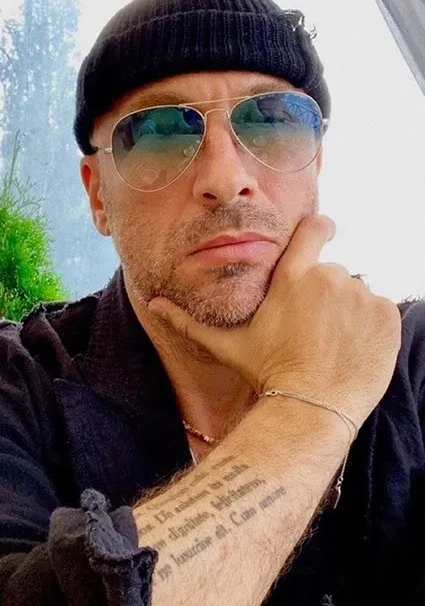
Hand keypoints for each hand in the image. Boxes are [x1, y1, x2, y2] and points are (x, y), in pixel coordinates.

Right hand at [148, 215, 401, 426]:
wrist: (311, 409)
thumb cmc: (268, 374)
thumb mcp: (228, 346)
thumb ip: (189, 321)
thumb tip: (152, 303)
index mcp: (293, 276)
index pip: (315, 228)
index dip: (321, 228)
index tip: (324, 233)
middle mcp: (329, 277)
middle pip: (332, 274)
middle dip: (324, 296)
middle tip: (312, 330)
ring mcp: (361, 296)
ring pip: (356, 294)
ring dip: (347, 313)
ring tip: (330, 344)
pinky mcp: (385, 316)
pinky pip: (380, 311)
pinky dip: (370, 327)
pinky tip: (351, 350)